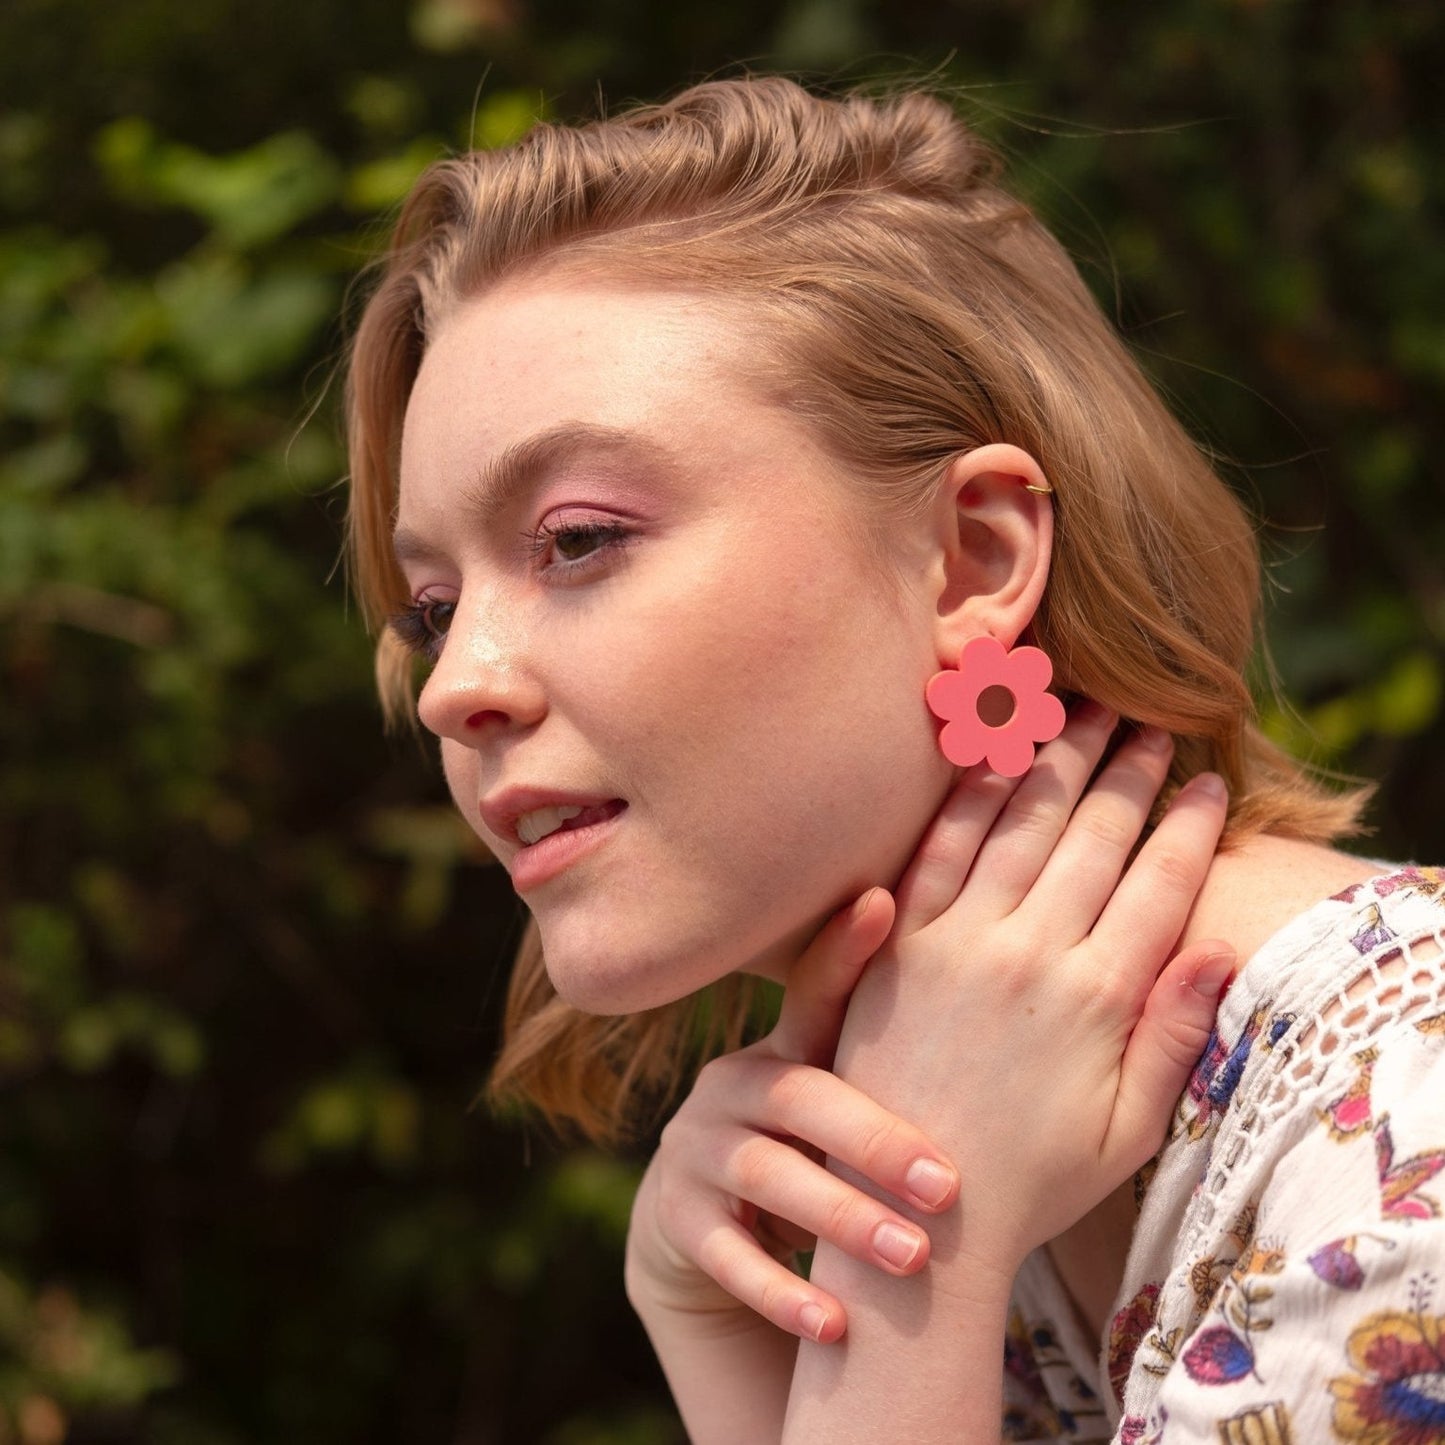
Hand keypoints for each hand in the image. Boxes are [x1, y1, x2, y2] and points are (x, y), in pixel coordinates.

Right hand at [625, 887, 961, 1344]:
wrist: (714, 1224)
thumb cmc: (820, 1152)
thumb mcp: (851, 1098)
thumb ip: (903, 1051)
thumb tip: (1009, 988)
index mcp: (792, 1046)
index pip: (818, 989)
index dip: (845, 947)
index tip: (883, 902)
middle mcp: (737, 1082)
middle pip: (800, 1093)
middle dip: (875, 1139)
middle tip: (947, 1187)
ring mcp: (699, 1146)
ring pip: (763, 1172)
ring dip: (839, 1216)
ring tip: (909, 1260)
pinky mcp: (676, 1216)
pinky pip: (722, 1251)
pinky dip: (778, 1288)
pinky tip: (831, 1325)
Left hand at [831, 705, 1233, 1279]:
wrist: (912, 1203)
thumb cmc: (1031, 1177)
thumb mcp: (1127, 1130)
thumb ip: (1175, 1037)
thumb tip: (1224, 948)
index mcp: (1097, 998)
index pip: (1158, 884)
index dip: (1190, 826)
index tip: (1212, 782)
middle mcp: (1029, 953)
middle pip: (1092, 836)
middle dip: (1129, 771)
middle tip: (1152, 722)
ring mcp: (956, 940)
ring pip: (1018, 823)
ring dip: (1056, 758)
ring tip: (1084, 710)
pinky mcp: (895, 940)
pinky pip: (936, 847)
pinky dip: (966, 794)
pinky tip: (990, 752)